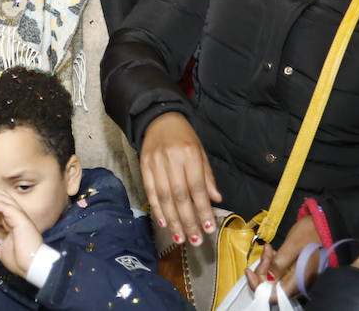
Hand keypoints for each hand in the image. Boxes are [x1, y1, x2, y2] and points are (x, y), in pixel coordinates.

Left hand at [0, 188, 44, 278]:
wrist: (31, 267)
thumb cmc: (21, 261)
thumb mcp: (1, 250)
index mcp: (14, 223)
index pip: (2, 206)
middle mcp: (18, 218)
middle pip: (3, 199)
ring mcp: (20, 217)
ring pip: (4, 200)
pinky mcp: (20, 219)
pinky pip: (5, 207)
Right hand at [139, 112, 222, 245]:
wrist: (158, 118)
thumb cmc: (183, 137)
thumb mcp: (200, 152)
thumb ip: (207, 176)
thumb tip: (215, 199)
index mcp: (189, 154)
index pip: (197, 187)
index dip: (202, 209)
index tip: (208, 227)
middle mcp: (171, 159)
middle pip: (180, 195)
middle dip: (188, 220)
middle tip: (195, 239)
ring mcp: (155, 163)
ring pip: (164, 197)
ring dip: (173, 220)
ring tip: (180, 238)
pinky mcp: (143, 166)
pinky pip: (150, 191)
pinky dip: (157, 209)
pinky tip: (164, 222)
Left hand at [247, 216, 317, 293]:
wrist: (328, 224)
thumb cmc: (313, 232)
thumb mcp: (292, 245)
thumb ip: (279, 263)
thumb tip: (268, 276)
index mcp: (300, 280)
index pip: (274, 296)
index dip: (259, 287)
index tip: (251, 272)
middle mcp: (301, 283)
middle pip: (274, 288)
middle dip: (263, 272)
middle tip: (264, 253)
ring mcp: (301, 277)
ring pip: (278, 280)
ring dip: (269, 265)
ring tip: (269, 249)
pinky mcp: (301, 271)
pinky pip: (284, 272)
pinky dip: (276, 263)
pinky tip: (274, 252)